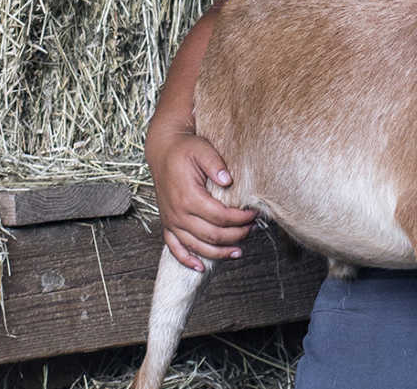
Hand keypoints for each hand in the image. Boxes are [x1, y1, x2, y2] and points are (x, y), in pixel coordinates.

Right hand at [147, 128, 256, 269]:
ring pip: (197, 246)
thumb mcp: (202, 149)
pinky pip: (175, 248)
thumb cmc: (184, 150)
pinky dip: (187, 260)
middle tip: (252, 229)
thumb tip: (228, 180)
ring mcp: (171, 221)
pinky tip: (201, 266)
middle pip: (212, 236)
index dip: (240, 219)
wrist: (163, 151)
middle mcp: (178, 213)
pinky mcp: (167, 224)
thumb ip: (215, 164)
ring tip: (238, 252)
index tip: (253, 213)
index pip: (220, 217)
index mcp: (188, 197)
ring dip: (219, 253)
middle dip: (236, 235)